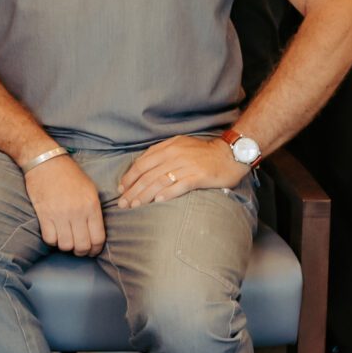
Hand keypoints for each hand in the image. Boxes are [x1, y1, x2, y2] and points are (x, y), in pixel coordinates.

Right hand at [23, 153, 106, 254]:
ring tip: (65, 241)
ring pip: (66, 245)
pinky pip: (49, 238)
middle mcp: (77, 212)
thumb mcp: (90, 189)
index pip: (98, 238)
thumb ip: (94, 210)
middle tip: (78, 250)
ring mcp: (60, 214)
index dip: (95, 249)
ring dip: (66, 247)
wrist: (45, 161)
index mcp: (91, 205)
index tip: (92, 251)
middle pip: (82, 245)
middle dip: (81, 252)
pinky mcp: (44, 214)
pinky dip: (52, 240)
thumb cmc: (69, 174)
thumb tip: (95, 230)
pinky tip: (54, 235)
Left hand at [117, 134, 248, 207]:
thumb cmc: (203, 153)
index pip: (142, 163)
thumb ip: (162, 154)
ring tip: (135, 206)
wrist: (230, 154)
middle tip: (123, 204)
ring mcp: (187, 165)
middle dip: (133, 190)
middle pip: (148, 175)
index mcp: (168, 147)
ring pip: (159, 181)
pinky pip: (179, 186)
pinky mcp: (199, 176)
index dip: (129, 177)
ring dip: (145, 195)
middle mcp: (175, 155)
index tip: (121, 189)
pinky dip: (167, 194)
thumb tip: (142, 168)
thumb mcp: (180, 146)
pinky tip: (157, 202)